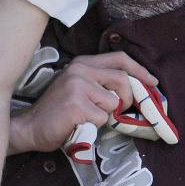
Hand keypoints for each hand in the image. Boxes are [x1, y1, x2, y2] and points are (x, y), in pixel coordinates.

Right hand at [9, 52, 158, 154]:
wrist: (31, 127)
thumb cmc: (58, 112)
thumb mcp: (79, 88)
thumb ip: (101, 83)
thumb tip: (134, 90)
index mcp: (82, 63)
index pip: (119, 58)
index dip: (140, 70)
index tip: (153, 82)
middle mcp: (80, 69)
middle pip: (122, 79)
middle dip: (130, 98)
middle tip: (124, 110)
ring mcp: (77, 86)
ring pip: (113, 102)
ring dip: (106, 116)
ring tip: (87, 118)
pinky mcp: (76, 104)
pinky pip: (101, 118)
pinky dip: (94, 127)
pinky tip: (79, 124)